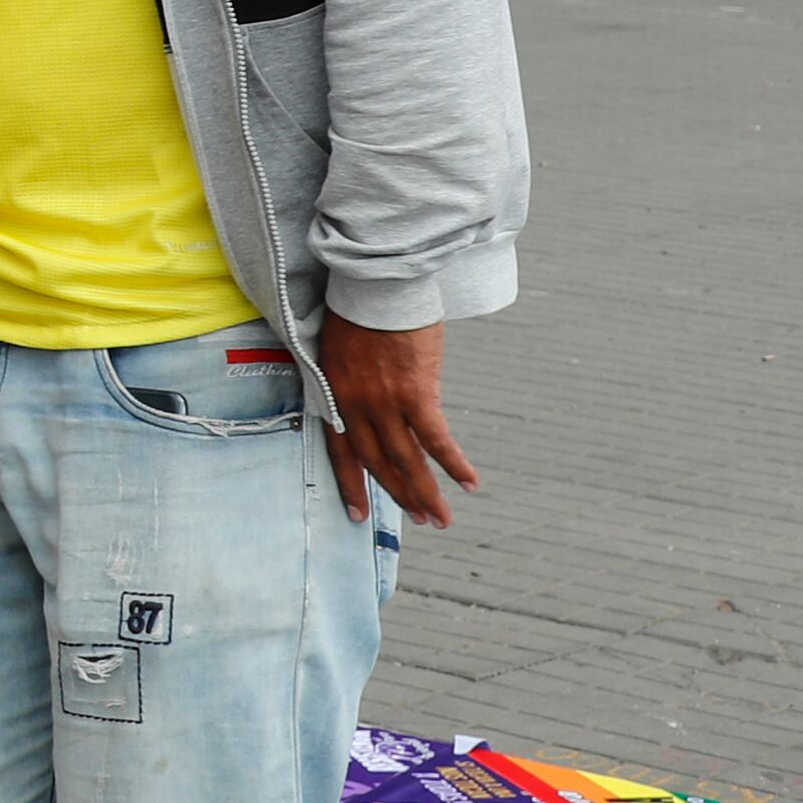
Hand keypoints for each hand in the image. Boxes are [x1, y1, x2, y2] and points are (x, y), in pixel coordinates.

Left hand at [318, 316, 484, 529]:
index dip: (350, 484)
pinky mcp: (415, 392)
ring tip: (441, 519)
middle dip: (398, 495)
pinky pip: (436, 438)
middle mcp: (355, 405)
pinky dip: (453, 463)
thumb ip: (349, 380)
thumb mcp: (339, 348)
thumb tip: (369, 398)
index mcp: (333, 394)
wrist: (374, 282)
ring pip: (406, 459)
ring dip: (425, 493)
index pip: (340, 451)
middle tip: (420, 520)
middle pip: (378, 462)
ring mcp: (384, 402)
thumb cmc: (358, 306)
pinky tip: (468, 483)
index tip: (358, 515)